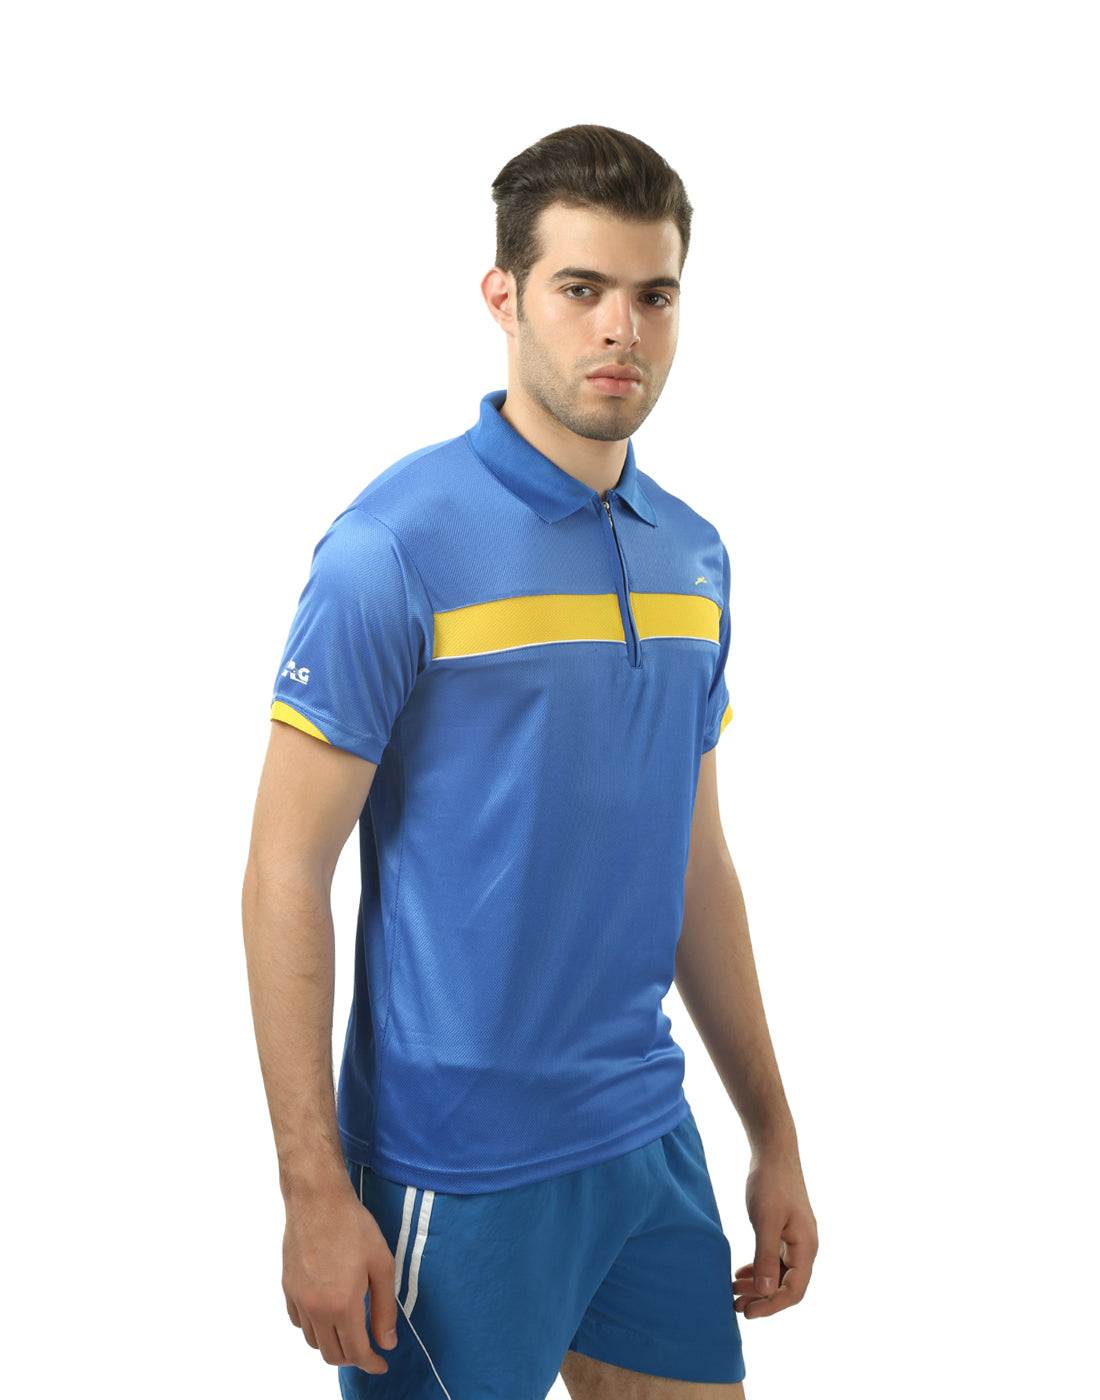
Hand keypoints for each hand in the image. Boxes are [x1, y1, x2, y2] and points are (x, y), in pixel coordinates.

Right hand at [282, 1183, 398, 1371]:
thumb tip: (387, 1342)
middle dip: (352, 1358)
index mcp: (342, 1305)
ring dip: (332, 1344)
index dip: (371, 1363)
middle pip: (331, 1354)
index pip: (356, 1352)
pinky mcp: (287, 1287)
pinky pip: (298, 1321)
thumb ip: (385, 1309)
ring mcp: (298, 1298)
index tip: (382, 1363)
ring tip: (349, 1331)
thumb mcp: (382, 1265)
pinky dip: (313, 1327)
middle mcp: (316, 1308)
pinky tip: (327, 1313)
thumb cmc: (354, 1227)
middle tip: (368, 1349)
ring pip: (313, 1341)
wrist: (318, 1200)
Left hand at [734, 1150, 816, 1318]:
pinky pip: (774, 1259)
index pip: (793, 1291)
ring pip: (778, 1273)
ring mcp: (795, 1239)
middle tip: (736, 1306)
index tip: (748, 1312)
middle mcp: (804, 1247)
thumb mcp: (766, 1221)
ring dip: (758, 1285)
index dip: (771, 1306)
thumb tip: (765, 1292)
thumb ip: (765, 1257)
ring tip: (733, 1292)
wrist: (774, 1152)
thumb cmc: (771, 1184)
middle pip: (787, 1286)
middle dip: (762, 1299)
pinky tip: (740, 1272)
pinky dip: (759, 1269)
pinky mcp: (785, 1231)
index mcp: (806, 1248)